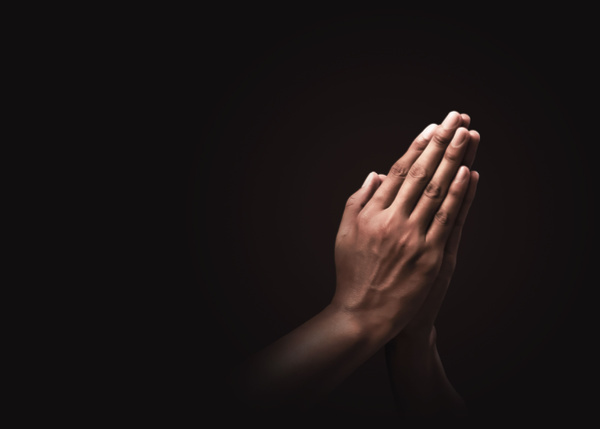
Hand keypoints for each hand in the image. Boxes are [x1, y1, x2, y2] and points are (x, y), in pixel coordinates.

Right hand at [333, 112, 476, 341]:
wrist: (362, 313)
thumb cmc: (352, 273)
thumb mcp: (344, 233)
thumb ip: (358, 201)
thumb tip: (377, 174)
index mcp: (371, 213)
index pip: (398, 171)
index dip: (416, 147)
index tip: (431, 128)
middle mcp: (392, 220)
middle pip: (421, 173)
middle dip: (440, 142)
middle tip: (456, 118)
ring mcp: (412, 237)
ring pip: (437, 190)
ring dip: (453, 159)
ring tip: (467, 135)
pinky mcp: (430, 256)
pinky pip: (447, 219)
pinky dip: (459, 195)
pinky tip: (468, 173)